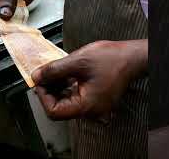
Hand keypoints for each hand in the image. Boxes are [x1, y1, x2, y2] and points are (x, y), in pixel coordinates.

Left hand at [32, 40, 147, 120]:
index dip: (43, 95)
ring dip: (58, 86)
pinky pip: (76, 96)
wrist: (132, 56)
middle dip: (49, 89)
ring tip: (56, 70)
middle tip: (45, 73)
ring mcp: (94, 106)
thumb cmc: (112, 59)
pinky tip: (66, 72)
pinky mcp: (96, 99)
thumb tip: (36, 77)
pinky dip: (67, 85)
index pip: (54, 111)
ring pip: (67, 101)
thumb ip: (54, 70)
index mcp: (86, 106)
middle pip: (59, 107)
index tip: (40, 80)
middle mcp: (91, 111)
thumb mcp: (77, 61)